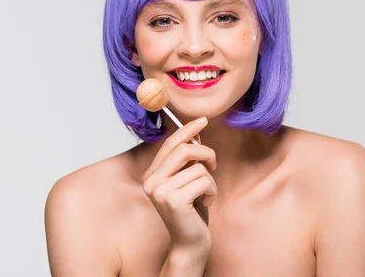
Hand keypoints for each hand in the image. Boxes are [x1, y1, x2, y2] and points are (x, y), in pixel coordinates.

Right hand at [141, 117, 216, 256]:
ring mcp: (161, 192)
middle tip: (213, 165)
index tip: (203, 120)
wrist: (190, 243)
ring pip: (199, 167)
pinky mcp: (175, 201)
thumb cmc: (191, 211)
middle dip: (206, 153)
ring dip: (210, 180)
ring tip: (205, 194)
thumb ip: (187, 160)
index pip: (169, 144)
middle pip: (184, 150)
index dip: (187, 129)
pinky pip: (204, 181)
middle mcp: (151, 182)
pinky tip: (205, 203)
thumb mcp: (188, 181)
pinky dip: (212, 191)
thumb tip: (195, 134)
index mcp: (151, 175)